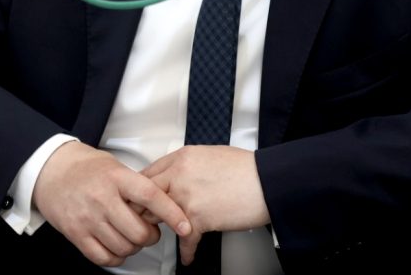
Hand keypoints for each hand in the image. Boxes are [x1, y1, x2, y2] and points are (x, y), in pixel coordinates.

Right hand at [32, 141, 193, 267]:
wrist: (50, 170)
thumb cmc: (85, 168)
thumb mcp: (114, 166)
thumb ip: (136, 184)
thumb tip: (164, 202)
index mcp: (116, 177)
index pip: (151, 196)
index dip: (171, 213)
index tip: (185, 225)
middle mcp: (102, 198)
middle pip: (138, 231)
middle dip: (150, 236)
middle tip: (149, 230)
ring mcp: (88, 218)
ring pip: (124, 246)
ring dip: (134, 247)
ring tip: (131, 236)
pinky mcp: (76, 233)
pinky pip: (103, 256)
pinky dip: (116, 257)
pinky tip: (116, 246)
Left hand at [141, 146, 269, 265]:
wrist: (267, 181)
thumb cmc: (246, 168)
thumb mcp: (210, 154)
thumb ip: (188, 164)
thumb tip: (179, 173)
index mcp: (181, 157)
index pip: (148, 174)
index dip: (143, 190)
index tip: (142, 199)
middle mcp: (179, 175)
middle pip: (145, 195)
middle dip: (144, 209)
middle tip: (146, 219)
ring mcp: (186, 197)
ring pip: (159, 217)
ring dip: (162, 229)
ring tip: (163, 236)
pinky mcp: (198, 218)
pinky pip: (184, 240)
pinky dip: (187, 251)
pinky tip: (188, 256)